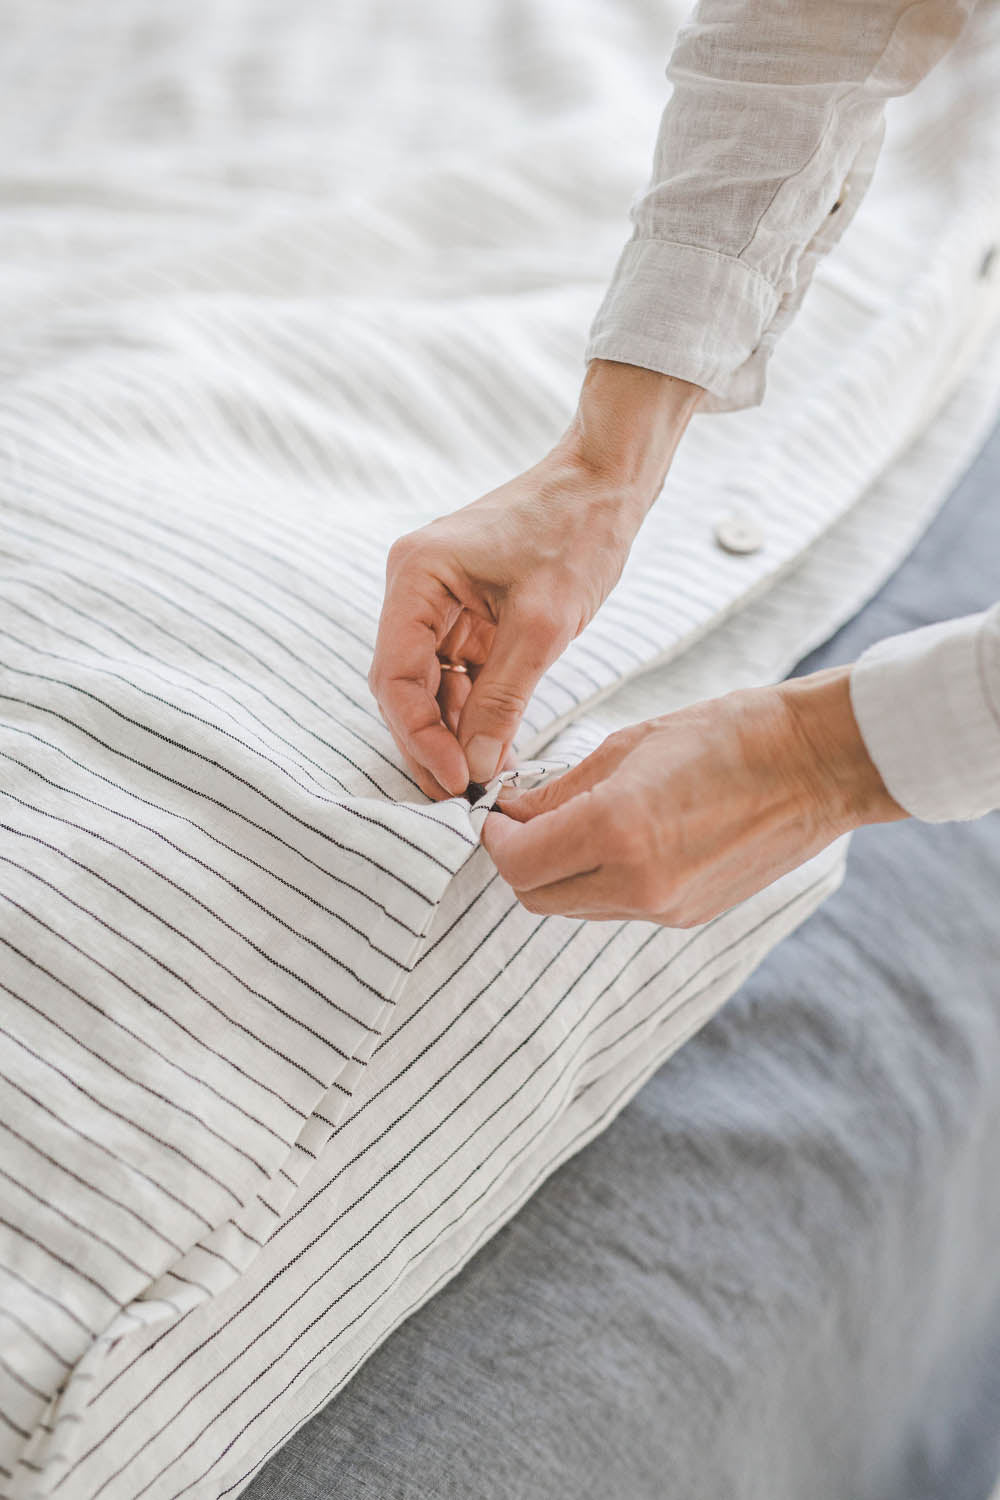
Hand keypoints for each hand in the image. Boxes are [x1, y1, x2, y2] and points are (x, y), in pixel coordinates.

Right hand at [368, 361, 702, 799]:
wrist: (610, 482)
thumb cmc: (576, 532)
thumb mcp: (543, 625)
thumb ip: (503, 698)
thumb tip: (475, 765)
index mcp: (416, 576)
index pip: (394, 675)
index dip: (418, 736)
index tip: (454, 781)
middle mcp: (416, 588)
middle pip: (405, 686)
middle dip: (430, 743)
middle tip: (460, 798)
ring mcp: (441, 602)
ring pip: (431, 687)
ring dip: (453, 734)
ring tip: (481, 782)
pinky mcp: (470, 615)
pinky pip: (460, 675)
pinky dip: (475, 712)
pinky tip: (495, 750)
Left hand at [480, 667, 907, 925]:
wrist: (820, 764)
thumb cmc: (729, 735)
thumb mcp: (629, 746)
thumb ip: (560, 789)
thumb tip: (511, 811)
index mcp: (616, 831)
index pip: (517, 863)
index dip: (495, 838)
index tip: (497, 812)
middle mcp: (638, 884)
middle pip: (537, 897)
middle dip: (518, 860)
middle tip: (523, 820)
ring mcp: (666, 908)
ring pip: (575, 907)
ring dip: (557, 873)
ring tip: (571, 825)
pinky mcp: (689, 916)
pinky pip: (617, 908)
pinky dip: (599, 881)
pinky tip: (616, 840)